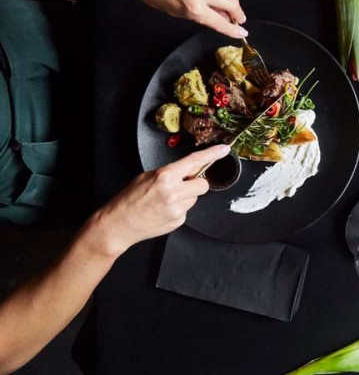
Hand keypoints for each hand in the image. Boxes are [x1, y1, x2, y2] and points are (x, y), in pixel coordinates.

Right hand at [89, 144, 230, 256]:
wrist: (119, 224)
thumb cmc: (129, 199)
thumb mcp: (147, 176)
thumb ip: (169, 172)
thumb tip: (186, 171)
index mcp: (165, 176)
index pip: (194, 162)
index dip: (211, 154)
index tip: (223, 150)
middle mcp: (174, 192)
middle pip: (203, 184)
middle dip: (194, 184)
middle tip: (180, 186)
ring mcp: (178, 209)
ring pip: (195, 198)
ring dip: (185, 197)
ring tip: (165, 201)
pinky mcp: (179, 221)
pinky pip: (187, 210)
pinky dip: (179, 209)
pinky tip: (164, 210)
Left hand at [109, 0, 247, 38]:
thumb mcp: (177, 12)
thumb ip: (202, 16)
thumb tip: (221, 18)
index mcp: (193, 8)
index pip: (221, 22)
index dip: (234, 30)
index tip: (242, 33)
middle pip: (233, 4)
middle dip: (238, 14)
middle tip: (238, 19)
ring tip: (230, 2)